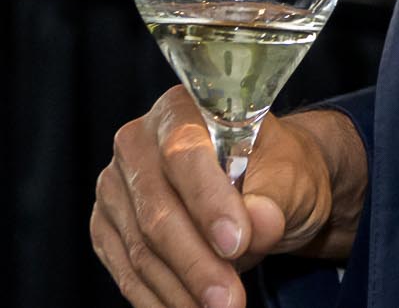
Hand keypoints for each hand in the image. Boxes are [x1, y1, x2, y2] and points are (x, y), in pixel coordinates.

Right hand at [90, 89, 363, 307]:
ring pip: (140, 249)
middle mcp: (138, 143)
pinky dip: (158, 299)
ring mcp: (116, 187)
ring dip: (180, 290)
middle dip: (196, 263)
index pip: (185, 154)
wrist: (263, 186)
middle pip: (157, 210)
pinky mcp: (107, 227)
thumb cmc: (277, 170)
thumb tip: (258, 223)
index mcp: (183, 109)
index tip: (236, 243)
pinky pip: (126, 272)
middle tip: (229, 301)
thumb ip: (275, 198)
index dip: (208, 202)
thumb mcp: (291, 176)